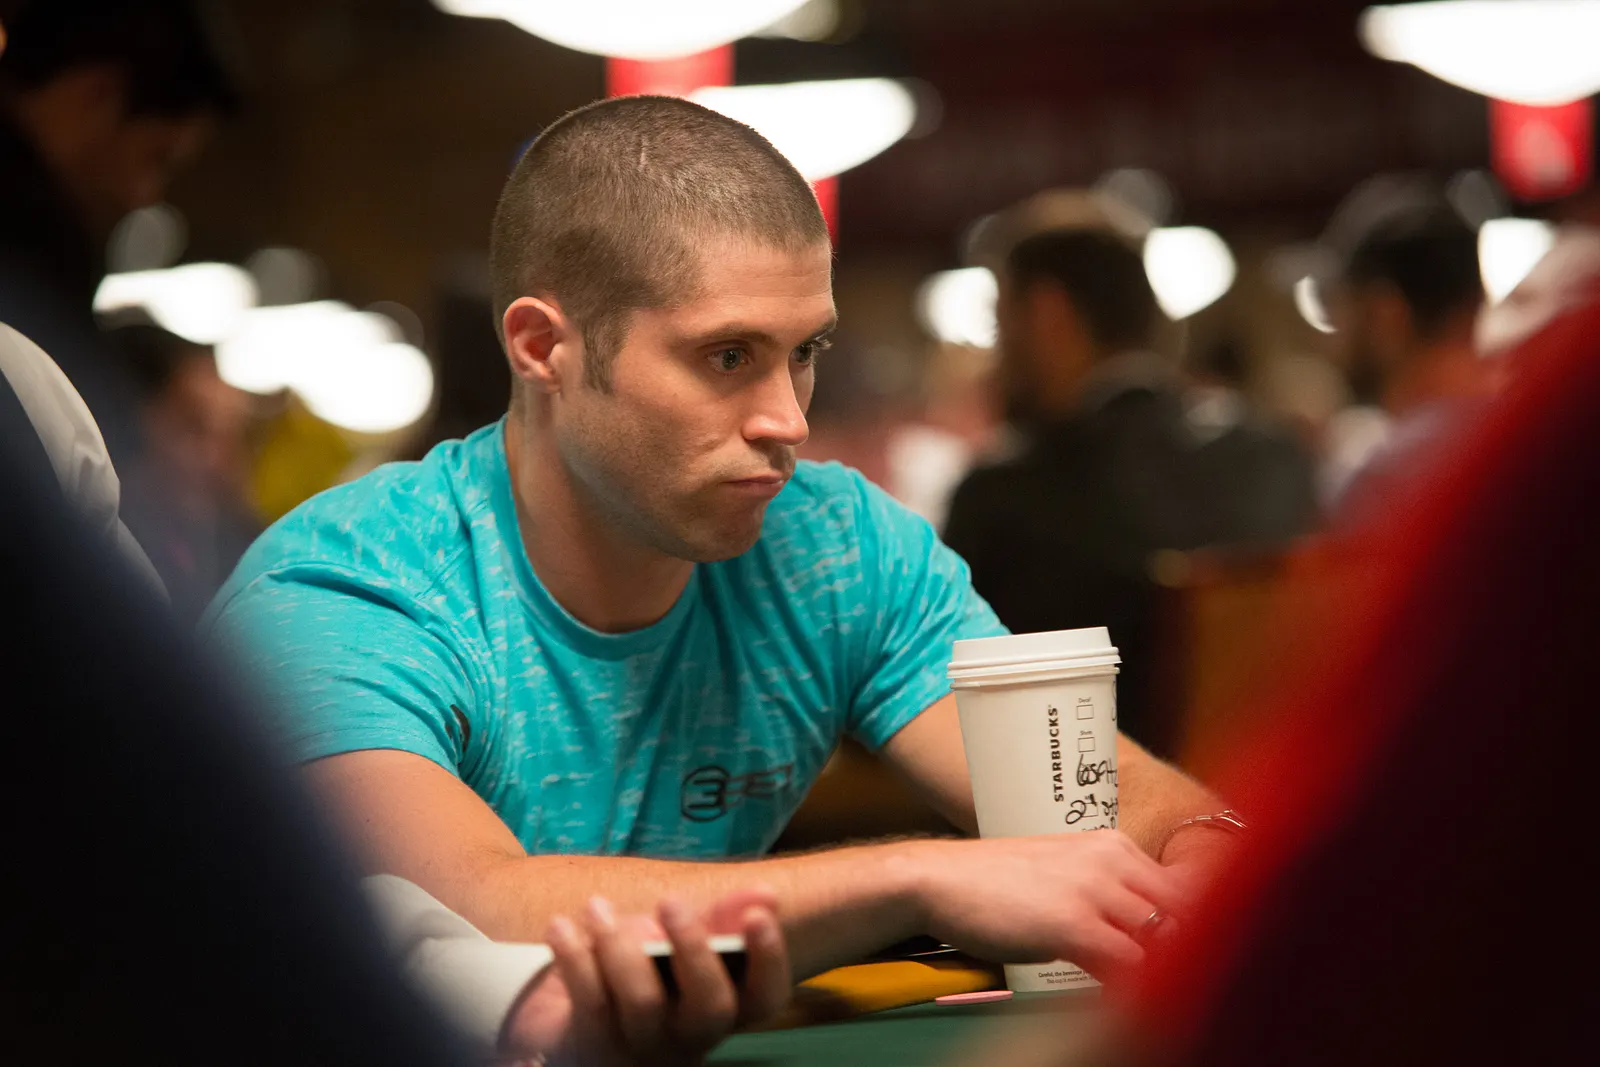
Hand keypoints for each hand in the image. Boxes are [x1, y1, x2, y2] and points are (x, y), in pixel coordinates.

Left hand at [503, 888, 789, 1065]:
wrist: (571, 1018)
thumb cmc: (641, 975)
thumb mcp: (679, 943)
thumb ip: (721, 918)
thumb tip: (769, 891)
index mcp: (721, 1008)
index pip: (765, 999)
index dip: (770, 960)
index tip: (757, 915)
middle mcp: (689, 1037)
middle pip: (711, 1008)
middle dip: (694, 949)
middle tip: (671, 900)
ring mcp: (643, 1046)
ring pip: (643, 1003)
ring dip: (619, 944)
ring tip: (597, 907)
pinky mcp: (594, 1046)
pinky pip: (590, 1002)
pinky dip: (574, 957)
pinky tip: (561, 927)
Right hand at [907, 830, 1182, 981]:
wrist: (938, 880)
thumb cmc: (993, 883)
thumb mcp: (1060, 873)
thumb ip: (1104, 894)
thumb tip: (1140, 936)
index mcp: (1111, 845)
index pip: (1184, 885)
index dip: (1195, 921)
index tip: (1195, 949)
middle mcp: (1110, 860)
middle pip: (1185, 910)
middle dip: (1188, 946)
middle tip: (1180, 977)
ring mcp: (1093, 890)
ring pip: (1164, 937)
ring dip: (1163, 967)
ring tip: (1151, 990)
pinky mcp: (1073, 925)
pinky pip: (1130, 963)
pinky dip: (1135, 984)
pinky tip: (1121, 994)